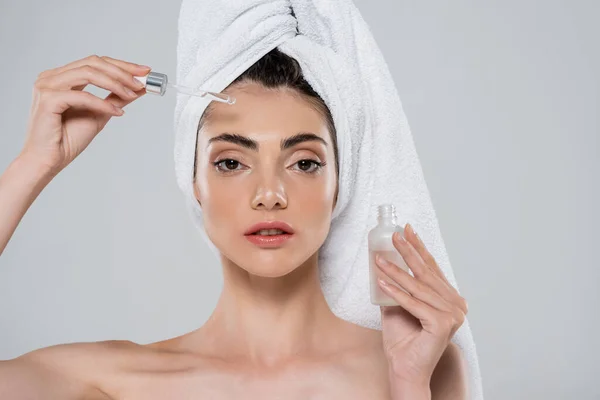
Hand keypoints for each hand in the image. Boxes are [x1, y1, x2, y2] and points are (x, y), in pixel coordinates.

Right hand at [21, 55, 150, 174]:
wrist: (49, 160)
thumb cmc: (68, 139)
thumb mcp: (100, 113)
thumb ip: (116, 98)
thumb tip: (139, 88)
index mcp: (62, 77)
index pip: (95, 63)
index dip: (122, 65)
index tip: (144, 71)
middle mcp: (52, 77)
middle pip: (93, 63)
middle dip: (122, 71)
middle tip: (141, 82)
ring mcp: (47, 86)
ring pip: (88, 73)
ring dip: (115, 83)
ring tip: (132, 95)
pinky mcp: (48, 99)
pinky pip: (82, 96)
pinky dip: (103, 103)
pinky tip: (117, 112)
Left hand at [375, 223, 467, 385]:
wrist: (404, 366)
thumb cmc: (403, 338)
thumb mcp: (399, 304)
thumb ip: (399, 285)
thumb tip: (384, 258)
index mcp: (450, 299)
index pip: (432, 269)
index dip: (419, 248)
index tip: (407, 230)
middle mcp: (456, 305)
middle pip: (426, 274)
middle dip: (408, 252)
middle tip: (395, 235)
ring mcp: (453, 315)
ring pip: (418, 287)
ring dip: (396, 271)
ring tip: (379, 259)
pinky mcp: (442, 324)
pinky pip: (414, 303)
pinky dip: (396, 293)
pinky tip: (382, 282)